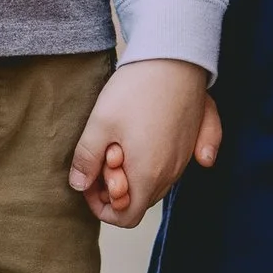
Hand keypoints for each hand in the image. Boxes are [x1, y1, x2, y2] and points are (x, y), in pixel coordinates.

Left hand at [66, 59, 210, 226]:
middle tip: (103, 155)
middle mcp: (172, 172)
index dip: (102, 208)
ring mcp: (186, 156)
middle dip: (118, 188)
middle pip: (142, 200)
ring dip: (136, 172)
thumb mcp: (99, 124)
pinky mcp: (194, 138)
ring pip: (157, 182)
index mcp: (147, 175)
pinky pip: (175, 164)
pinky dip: (156, 160)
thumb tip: (78, 185)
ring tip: (121, 140)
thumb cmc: (135, 89)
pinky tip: (143, 136)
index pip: (127, 218)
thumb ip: (86, 160)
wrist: (174, 55)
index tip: (91, 181)